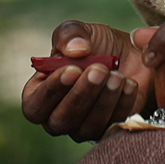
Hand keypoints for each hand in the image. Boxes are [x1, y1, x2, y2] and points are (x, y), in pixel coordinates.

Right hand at [20, 20, 154, 141]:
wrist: (129, 54)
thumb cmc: (95, 45)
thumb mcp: (79, 31)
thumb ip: (68, 35)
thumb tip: (74, 50)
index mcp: (40, 94)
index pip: (34, 105)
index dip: (51, 91)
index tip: (72, 69)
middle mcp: (58, 117)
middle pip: (61, 120)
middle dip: (81, 94)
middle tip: (99, 70)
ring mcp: (83, 128)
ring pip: (88, 127)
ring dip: (103, 100)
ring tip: (117, 74)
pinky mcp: (110, 132)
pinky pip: (113, 125)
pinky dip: (122, 104)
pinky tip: (129, 84)